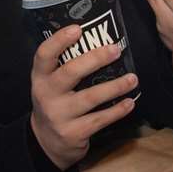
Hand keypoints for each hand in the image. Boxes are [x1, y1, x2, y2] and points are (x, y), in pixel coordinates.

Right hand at [29, 26, 138, 170]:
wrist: (47, 143)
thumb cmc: (56, 103)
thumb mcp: (51, 84)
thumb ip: (65, 67)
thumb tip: (102, 41)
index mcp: (40, 78)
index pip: (44, 55)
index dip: (59, 40)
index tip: (78, 28)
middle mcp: (46, 95)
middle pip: (70, 72)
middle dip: (95, 59)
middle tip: (115, 50)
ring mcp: (59, 116)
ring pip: (90, 97)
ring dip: (115, 87)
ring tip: (132, 79)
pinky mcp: (73, 133)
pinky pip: (99, 119)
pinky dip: (117, 110)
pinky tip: (129, 102)